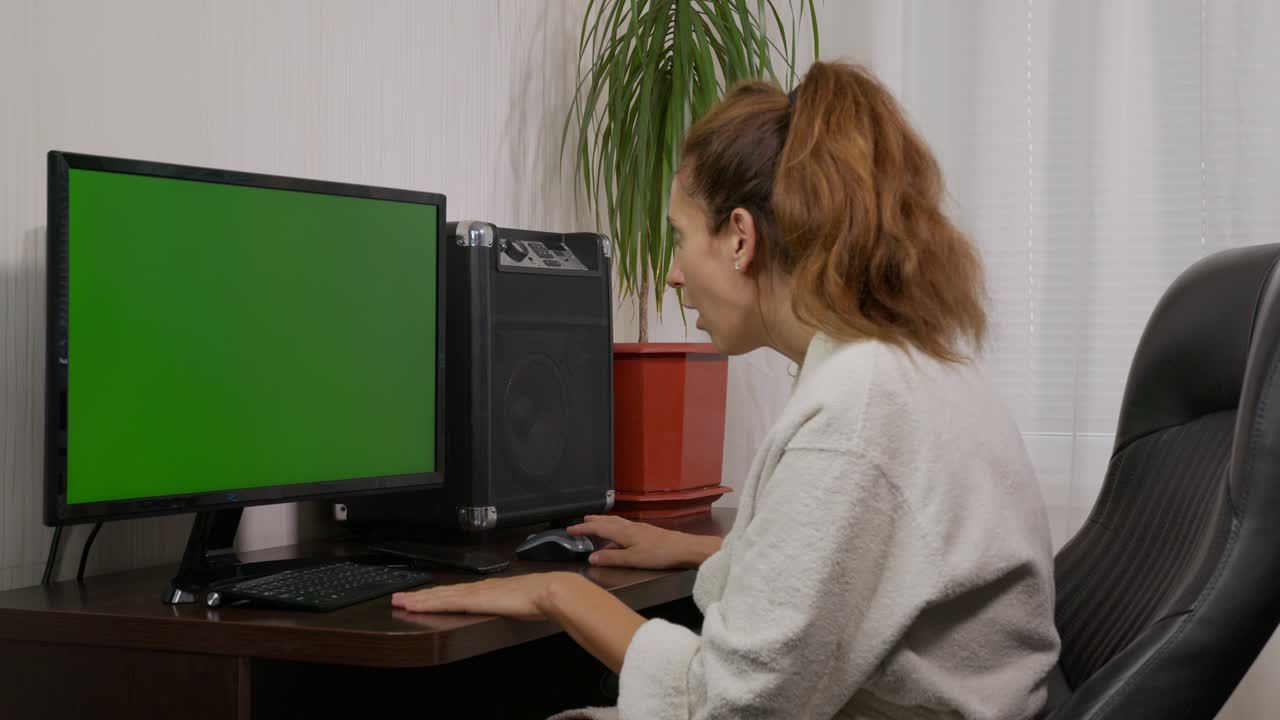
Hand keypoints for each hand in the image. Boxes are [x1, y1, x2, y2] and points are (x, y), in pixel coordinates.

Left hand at [391, 572, 575, 620]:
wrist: (548, 592)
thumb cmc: (540, 598)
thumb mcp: (520, 601)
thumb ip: (510, 601)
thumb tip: (513, 603)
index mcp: (487, 589)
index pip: (454, 592)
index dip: (435, 595)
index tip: (419, 597)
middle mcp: (476, 588)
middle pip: (441, 592)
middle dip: (418, 595)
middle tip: (397, 598)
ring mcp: (474, 593)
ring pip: (439, 596)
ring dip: (418, 599)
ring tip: (399, 601)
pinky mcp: (474, 600)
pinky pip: (445, 602)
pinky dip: (428, 603)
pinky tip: (416, 605)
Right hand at [567, 515, 718, 569]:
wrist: (683, 548)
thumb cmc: (657, 554)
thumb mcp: (632, 559)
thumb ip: (611, 558)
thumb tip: (590, 558)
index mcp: (622, 532)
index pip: (598, 528)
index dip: (583, 529)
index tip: (569, 529)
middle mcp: (628, 526)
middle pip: (606, 521)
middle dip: (592, 521)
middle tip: (580, 521)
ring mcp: (638, 527)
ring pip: (616, 521)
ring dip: (603, 521)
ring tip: (596, 522)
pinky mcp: (646, 531)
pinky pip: (624, 524)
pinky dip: (615, 525)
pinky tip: (619, 532)